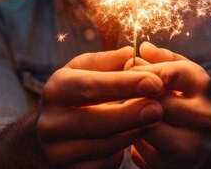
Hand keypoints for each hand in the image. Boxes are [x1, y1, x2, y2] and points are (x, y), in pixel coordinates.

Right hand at [37, 46, 164, 167]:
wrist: (52, 131)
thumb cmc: (75, 93)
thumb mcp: (84, 71)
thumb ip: (107, 62)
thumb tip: (131, 53)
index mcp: (55, 90)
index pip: (90, 87)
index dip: (124, 85)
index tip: (155, 82)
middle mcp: (50, 122)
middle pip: (94, 121)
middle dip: (131, 115)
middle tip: (159, 108)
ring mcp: (56, 151)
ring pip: (101, 147)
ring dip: (131, 135)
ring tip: (152, 122)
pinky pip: (101, 165)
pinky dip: (119, 154)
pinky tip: (131, 139)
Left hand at [129, 42, 210, 168]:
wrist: (205, 137)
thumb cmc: (184, 96)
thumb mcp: (178, 71)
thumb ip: (160, 59)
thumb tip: (142, 48)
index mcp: (202, 84)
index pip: (165, 74)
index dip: (138, 73)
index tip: (122, 72)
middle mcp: (205, 115)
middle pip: (154, 103)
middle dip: (132, 98)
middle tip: (117, 95)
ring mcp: (195, 145)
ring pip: (146, 130)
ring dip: (131, 122)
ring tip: (126, 114)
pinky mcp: (181, 167)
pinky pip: (143, 153)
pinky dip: (134, 144)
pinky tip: (135, 135)